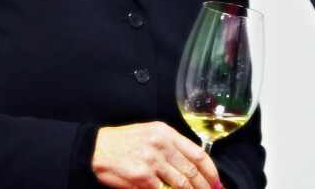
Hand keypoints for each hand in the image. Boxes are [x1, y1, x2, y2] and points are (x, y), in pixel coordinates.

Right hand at [91, 121, 220, 188]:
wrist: (97, 149)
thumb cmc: (124, 142)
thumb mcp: (150, 133)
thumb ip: (171, 146)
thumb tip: (193, 167)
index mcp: (165, 132)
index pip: (197, 153)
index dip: (211, 171)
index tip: (217, 183)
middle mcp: (161, 144)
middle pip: (192, 172)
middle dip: (205, 188)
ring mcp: (152, 162)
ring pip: (182, 185)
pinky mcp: (142, 178)